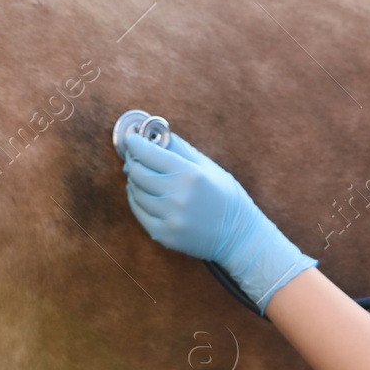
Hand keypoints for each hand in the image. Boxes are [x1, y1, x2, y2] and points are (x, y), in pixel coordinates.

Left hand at [122, 131, 316, 314]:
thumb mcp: (208, 167)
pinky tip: (143, 194)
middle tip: (134, 158)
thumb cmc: (225, 196)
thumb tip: (154, 134)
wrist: (238, 235)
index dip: (135, 144)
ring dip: (133, 181)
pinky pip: (138, 212)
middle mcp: (178, 196)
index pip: (149, 154)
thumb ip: (180, 149)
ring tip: (141, 176)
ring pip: (135, 192)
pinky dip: (136, 200)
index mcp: (190, 175)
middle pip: (138, 173)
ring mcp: (169, 218)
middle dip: (133, 162)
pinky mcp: (164, 234)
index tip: (131, 139)